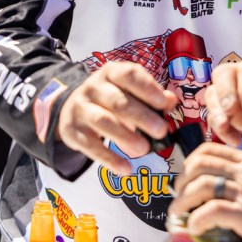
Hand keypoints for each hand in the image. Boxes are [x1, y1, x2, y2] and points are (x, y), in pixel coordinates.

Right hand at [56, 60, 177, 174]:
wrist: (70, 107)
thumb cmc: (110, 98)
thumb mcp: (128, 90)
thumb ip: (151, 95)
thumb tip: (171, 100)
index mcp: (111, 73)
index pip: (129, 75)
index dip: (147, 88)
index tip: (163, 103)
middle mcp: (93, 88)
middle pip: (118, 101)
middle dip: (141, 116)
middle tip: (161, 131)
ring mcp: (80, 109)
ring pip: (102, 121)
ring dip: (124, 136)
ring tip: (144, 149)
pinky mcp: (72, 131)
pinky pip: (91, 146)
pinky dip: (109, 159)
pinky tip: (125, 168)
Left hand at [170, 143, 241, 241]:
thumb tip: (237, 190)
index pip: (210, 150)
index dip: (191, 162)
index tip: (187, 178)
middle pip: (199, 165)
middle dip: (181, 182)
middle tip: (179, 198)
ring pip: (199, 185)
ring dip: (182, 202)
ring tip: (180, 216)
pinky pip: (210, 212)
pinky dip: (196, 221)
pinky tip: (195, 228)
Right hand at [204, 51, 241, 145]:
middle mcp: (241, 73)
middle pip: (222, 75)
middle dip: (224, 94)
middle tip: (230, 111)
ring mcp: (231, 91)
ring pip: (213, 95)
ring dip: (216, 112)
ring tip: (225, 126)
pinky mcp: (228, 110)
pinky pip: (216, 116)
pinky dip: (221, 129)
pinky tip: (235, 140)